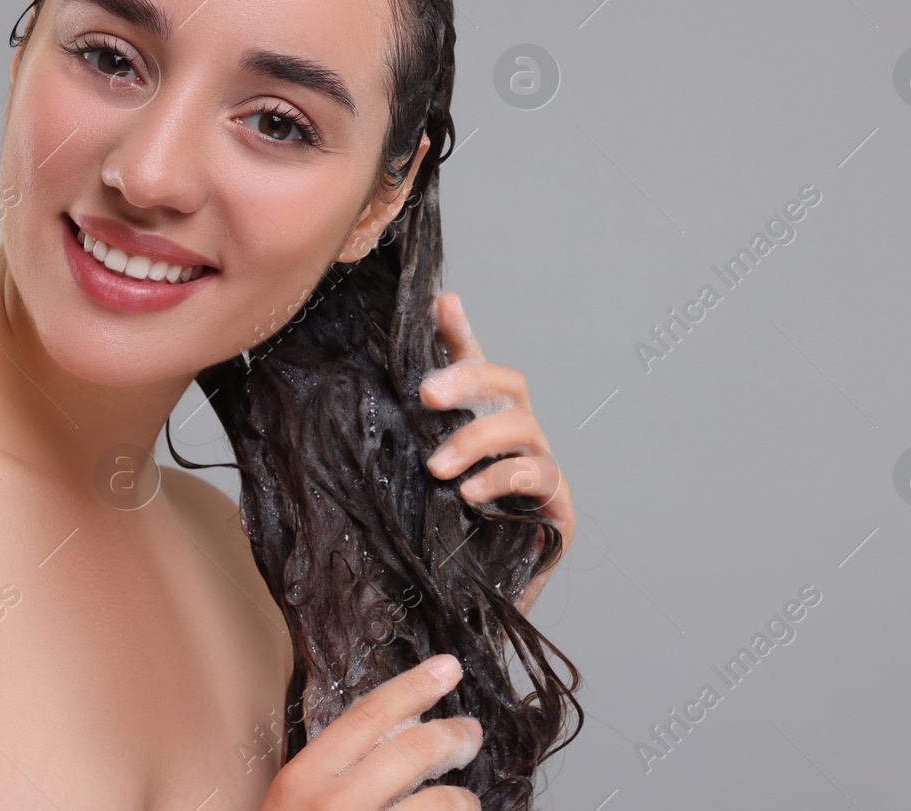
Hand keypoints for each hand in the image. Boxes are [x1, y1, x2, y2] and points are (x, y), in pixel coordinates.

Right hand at [258, 655, 482, 810]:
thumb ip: (338, 768)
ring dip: (462, 799)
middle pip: (412, 752)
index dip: (413, 687)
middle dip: (452, 736)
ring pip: (439, 804)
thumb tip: (404, 727)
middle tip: (470, 733)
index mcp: (303, 781)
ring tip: (465, 800)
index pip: (368, 716)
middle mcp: (332, 806)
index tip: (447, 668)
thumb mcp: (297, 803)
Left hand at [418, 291, 574, 616]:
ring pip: (522, 426)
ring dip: (477, 440)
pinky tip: (473, 494)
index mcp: (479, 421)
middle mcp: (514, 434)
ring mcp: (540, 467)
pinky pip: (540, 475)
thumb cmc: (440, 537)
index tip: (441, 303)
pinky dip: (504, 479)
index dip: (458, 332)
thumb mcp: (409, 485)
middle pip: (506, 383)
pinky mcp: (557, 507)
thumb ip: (399, 440)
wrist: (469, 607)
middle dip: (467, 380)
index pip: (473, 364)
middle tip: (425, 392)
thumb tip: (353, 401)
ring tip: (438, 467)